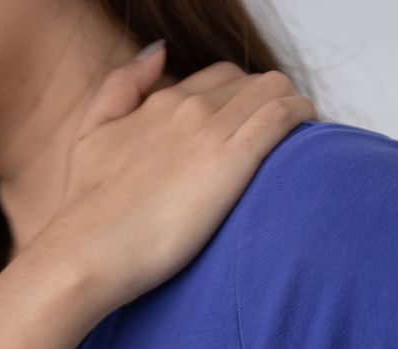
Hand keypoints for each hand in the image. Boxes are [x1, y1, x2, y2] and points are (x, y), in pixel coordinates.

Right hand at [32, 43, 317, 310]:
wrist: (89, 249)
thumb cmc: (88, 206)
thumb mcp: (91, 132)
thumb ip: (122, 85)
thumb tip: (158, 50)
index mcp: (162, 102)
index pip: (222, 79)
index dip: (244, 99)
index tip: (253, 127)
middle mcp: (189, 107)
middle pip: (253, 82)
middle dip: (273, 103)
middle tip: (283, 139)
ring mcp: (211, 131)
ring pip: (274, 90)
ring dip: (293, 108)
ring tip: (302, 141)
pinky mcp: (232, 161)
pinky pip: (282, 117)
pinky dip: (301, 118)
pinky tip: (309, 138)